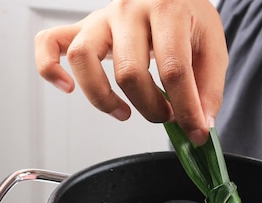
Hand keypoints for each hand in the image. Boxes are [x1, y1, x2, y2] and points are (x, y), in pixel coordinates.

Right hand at [34, 0, 227, 144]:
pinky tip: (67, 88)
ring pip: (84, 59)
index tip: (196, 132)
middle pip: (129, 71)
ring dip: (103, 97)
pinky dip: (50, 68)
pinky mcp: (82, 28)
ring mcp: (100, 18)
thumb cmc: (188, 21)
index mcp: (168, 9)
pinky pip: (49, 43)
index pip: (174, 68)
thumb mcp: (211, 49)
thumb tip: (200, 125)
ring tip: (124, 112)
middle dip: (151, 107)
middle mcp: (129, 10)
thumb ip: (208, 89)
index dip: (186, 108)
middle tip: (166, 115)